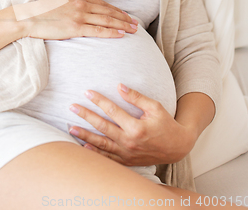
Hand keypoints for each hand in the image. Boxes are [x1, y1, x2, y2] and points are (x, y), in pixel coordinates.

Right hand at [18, 0, 137, 40]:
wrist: (29, 17)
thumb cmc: (44, 9)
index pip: (104, 4)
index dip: (118, 11)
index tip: (127, 16)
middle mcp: (82, 5)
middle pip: (109, 12)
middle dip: (124, 18)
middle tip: (136, 24)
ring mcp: (79, 16)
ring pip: (106, 21)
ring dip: (122, 25)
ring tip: (132, 30)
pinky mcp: (75, 28)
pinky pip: (97, 31)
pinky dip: (111, 32)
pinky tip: (120, 35)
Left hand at [68, 84, 197, 165]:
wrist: (176, 147)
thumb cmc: (165, 124)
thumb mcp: (155, 107)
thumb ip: (136, 98)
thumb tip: (119, 86)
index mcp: (136, 128)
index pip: (112, 111)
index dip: (99, 100)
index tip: (87, 92)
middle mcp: (129, 142)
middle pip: (102, 127)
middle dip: (86, 116)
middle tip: (72, 107)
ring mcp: (126, 154)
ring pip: (101, 144)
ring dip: (84, 136)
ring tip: (70, 128)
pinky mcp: (126, 161)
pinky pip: (107, 158)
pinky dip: (95, 153)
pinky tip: (84, 147)